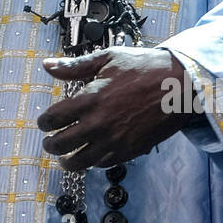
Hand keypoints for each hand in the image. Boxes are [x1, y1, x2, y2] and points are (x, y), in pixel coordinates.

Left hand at [37, 48, 199, 171]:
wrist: (179, 85)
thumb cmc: (144, 67)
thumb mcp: (108, 58)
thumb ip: (75, 66)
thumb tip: (48, 66)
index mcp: (91, 98)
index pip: (54, 118)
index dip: (44, 122)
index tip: (43, 122)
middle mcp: (99, 123)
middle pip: (62, 143)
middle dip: (51, 144)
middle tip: (49, 142)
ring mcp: (115, 140)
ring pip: (81, 161)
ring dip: (68, 161)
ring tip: (64, 158)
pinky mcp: (130, 151)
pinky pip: (103, 164)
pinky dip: (92, 162)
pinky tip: (90, 156)